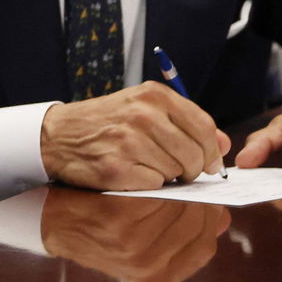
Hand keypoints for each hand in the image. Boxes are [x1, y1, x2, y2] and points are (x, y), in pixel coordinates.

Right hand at [40, 82, 229, 190]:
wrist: (57, 135)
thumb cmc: (105, 123)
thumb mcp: (144, 109)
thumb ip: (186, 123)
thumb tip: (224, 145)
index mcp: (153, 95)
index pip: (203, 127)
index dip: (212, 150)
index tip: (210, 164)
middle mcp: (142, 115)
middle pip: (194, 153)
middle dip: (192, 169)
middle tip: (179, 172)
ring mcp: (128, 141)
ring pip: (176, 171)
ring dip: (168, 176)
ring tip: (148, 167)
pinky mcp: (116, 168)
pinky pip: (155, 185)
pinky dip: (149, 185)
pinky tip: (133, 175)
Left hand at [40, 185, 228, 281]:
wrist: (50, 222)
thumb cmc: (100, 229)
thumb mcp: (142, 244)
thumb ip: (181, 235)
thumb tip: (222, 218)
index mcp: (159, 278)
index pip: (204, 245)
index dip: (211, 217)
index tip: (207, 197)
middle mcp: (149, 266)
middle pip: (196, 224)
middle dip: (200, 198)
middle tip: (195, 177)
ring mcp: (134, 244)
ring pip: (180, 206)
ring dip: (182, 187)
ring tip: (178, 173)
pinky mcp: (119, 218)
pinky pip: (156, 193)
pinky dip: (160, 179)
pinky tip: (156, 170)